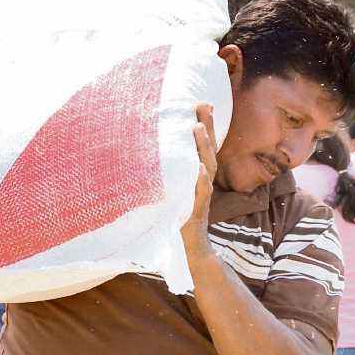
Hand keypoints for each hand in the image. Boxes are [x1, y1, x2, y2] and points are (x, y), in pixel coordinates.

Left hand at [181, 103, 217, 264]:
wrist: (190, 252)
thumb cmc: (178, 221)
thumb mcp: (172, 193)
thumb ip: (167, 176)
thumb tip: (145, 154)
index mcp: (196, 176)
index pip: (203, 146)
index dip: (204, 124)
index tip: (201, 102)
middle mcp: (202, 183)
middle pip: (208, 150)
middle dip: (207, 126)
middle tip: (203, 103)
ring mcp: (200, 196)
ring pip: (206, 167)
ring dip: (203, 147)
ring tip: (197, 127)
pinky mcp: (196, 211)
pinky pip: (201, 193)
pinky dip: (200, 180)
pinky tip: (199, 167)